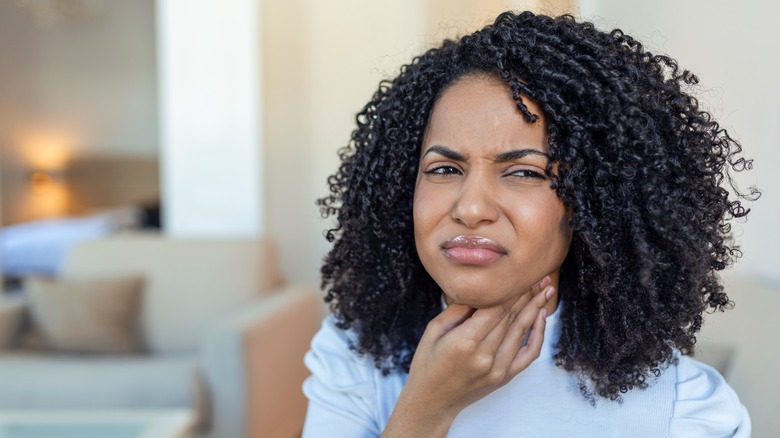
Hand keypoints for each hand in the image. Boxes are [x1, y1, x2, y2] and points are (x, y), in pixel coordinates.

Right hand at [382, 277, 554, 436]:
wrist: (431, 401)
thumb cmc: (427, 363)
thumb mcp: (434, 330)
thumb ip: (458, 309)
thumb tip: (481, 289)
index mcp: (464, 342)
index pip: (495, 309)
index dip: (510, 290)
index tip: (520, 273)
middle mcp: (484, 356)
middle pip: (511, 317)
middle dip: (526, 294)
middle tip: (539, 276)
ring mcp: (497, 369)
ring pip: (522, 331)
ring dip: (536, 308)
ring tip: (546, 289)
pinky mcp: (504, 377)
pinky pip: (529, 354)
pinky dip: (538, 334)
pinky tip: (541, 317)